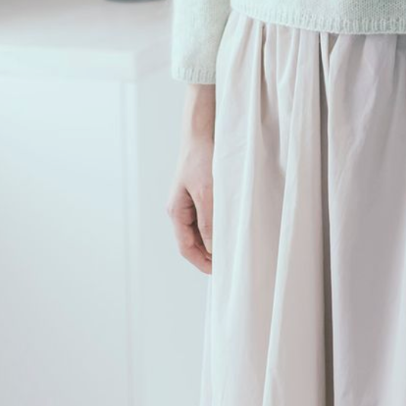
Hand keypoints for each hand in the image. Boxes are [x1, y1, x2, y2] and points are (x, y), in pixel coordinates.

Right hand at [166, 118, 214, 273]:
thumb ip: (208, 221)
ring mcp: (187, 203)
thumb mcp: (207, 192)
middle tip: (227, 264)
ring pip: (199, 231)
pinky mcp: (197, 195)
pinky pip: (204, 219)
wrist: (201, 134)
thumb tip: (212, 248)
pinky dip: (214, 227)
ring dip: (212, 241)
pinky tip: (228, 229)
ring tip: (229, 249)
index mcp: (176, 212)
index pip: (185, 247)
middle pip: (191, 242)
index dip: (201, 262)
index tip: (218, 271)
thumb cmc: (201, 160)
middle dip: (207, 255)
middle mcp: (179, 210)